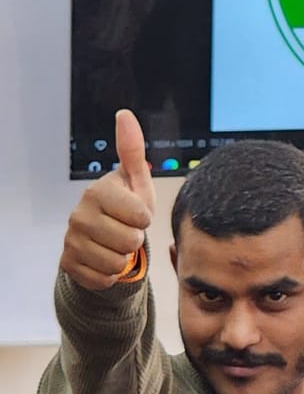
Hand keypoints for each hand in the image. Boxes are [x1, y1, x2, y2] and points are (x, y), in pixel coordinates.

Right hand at [61, 110, 154, 290]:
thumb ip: (132, 151)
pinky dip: (110, 276)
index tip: (136, 215)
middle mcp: (79, 214)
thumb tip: (125, 113)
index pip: (141, 216)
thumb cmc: (126, 210)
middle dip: (135, 241)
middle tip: (125, 233)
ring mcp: (71, 240)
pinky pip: (103, 279)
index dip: (144, 219)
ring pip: (117, 263)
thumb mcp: (136, 183)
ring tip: (116, 247)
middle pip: (130, 241)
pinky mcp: (68, 264)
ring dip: (123, 260)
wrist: (102, 243)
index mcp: (97, 191)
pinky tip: (104, 261)